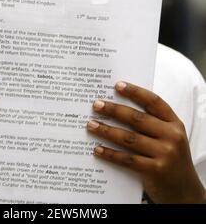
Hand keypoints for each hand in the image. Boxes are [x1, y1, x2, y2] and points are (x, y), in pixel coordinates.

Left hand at [87, 81, 205, 202]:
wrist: (186, 193)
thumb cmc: (172, 160)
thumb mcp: (170, 138)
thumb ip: (153, 123)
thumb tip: (119, 108)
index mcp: (175, 124)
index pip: (154, 102)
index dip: (135, 92)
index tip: (117, 85)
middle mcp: (172, 136)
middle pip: (137, 118)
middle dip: (114, 110)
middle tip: (97, 105)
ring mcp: (165, 154)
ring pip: (129, 138)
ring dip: (107, 130)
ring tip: (91, 125)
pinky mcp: (155, 170)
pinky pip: (127, 159)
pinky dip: (110, 154)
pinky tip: (98, 149)